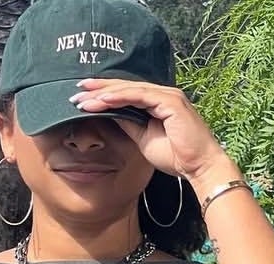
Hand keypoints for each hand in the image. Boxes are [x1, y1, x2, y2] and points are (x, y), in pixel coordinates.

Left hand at [70, 78, 239, 189]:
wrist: (198, 166)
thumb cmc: (176, 156)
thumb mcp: (144, 140)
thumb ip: (130, 125)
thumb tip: (112, 117)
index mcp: (157, 102)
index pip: (126, 94)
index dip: (103, 94)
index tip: (82, 99)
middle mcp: (162, 94)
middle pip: (125, 87)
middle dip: (98, 89)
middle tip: (75, 91)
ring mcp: (167, 96)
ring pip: (129, 89)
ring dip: (104, 93)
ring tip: (83, 97)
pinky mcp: (170, 101)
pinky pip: (139, 96)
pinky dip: (119, 97)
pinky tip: (102, 100)